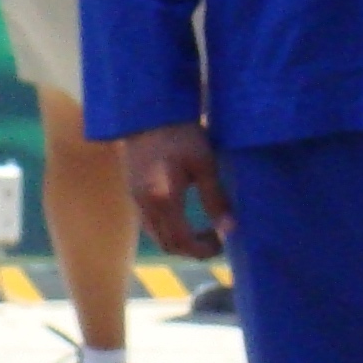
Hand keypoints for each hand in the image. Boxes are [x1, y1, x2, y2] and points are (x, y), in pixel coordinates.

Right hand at [125, 122, 232, 257]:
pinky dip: (167, 229)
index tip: (222, 243)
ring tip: (201, 230)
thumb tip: (230, 228)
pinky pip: (149, 223)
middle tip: (215, 239)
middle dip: (192, 250)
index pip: (182, 241)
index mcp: (164, 199)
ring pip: (156, 235)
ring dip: (179, 241)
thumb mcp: (204, 164)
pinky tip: (183, 216)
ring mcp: (136, 199)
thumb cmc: (180, 133)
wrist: (147, 111)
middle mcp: (145, 205)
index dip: (203, 250)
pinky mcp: (133, 191)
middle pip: (167, 244)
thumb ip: (216, 198)